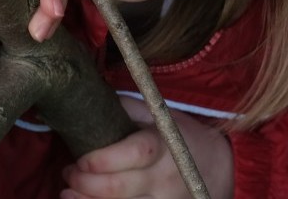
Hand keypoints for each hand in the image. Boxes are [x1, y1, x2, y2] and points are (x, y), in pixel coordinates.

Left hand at [62, 96, 234, 198]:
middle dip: (85, 183)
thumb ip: (129, 108)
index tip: (81, 159)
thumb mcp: (161, 116)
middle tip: (70, 173)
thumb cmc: (182, 138)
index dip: (103, 160)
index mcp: (164, 145)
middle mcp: (164, 177)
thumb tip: (90, 98)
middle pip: (119, 189)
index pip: (135, 154)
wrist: (218, 168)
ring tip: (69, 192)